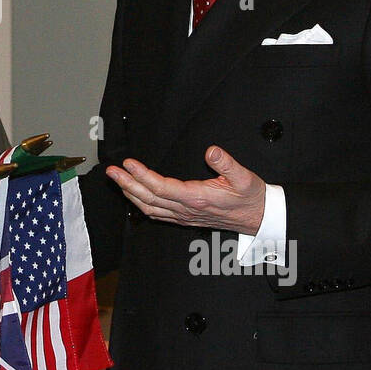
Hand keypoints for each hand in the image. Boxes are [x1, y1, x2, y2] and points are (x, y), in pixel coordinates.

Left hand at [106, 145, 266, 235]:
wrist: (259, 218)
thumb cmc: (251, 197)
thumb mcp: (244, 177)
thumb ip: (227, 164)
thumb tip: (212, 151)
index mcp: (198, 198)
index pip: (162, 188)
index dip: (142, 176)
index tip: (128, 163)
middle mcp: (186, 209)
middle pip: (149, 199)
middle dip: (127, 183)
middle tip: (111, 170)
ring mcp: (184, 216)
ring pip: (149, 208)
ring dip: (130, 194)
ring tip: (117, 179)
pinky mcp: (185, 218)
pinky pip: (157, 214)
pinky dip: (141, 205)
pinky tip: (133, 196)